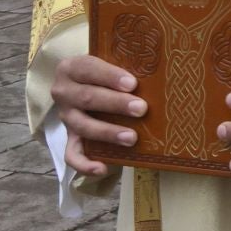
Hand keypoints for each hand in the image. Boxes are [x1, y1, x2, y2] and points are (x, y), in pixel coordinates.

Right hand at [51, 55, 148, 179]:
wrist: (85, 84)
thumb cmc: (107, 73)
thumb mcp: (112, 62)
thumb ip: (130, 63)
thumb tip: (165, 68)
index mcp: (72, 68)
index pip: (89, 69)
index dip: (110, 76)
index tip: (132, 84)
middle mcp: (64, 92)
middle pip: (87, 97)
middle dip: (115, 104)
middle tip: (141, 108)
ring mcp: (66, 117)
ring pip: (82, 126)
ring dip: (107, 132)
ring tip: (132, 138)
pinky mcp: (70, 137)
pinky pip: (72, 154)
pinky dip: (84, 164)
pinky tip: (102, 168)